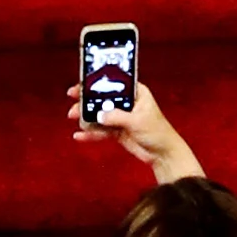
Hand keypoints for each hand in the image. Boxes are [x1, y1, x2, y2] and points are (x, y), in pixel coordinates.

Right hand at [68, 80, 203, 184]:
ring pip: (99, 114)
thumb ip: (117, 116)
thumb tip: (99, 115)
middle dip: (87, 100)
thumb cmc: (158, 132)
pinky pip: (100, 130)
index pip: (114, 82)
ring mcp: (121, 117)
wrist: (163, 155)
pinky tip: (79, 135)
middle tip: (73, 102)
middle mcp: (127, 102)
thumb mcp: (138, 121)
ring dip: (86, 116)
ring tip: (74, 118)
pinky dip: (91, 133)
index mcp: (135, 93)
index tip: (82, 83)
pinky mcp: (117, 131)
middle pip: (103, 98)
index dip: (97, 81)